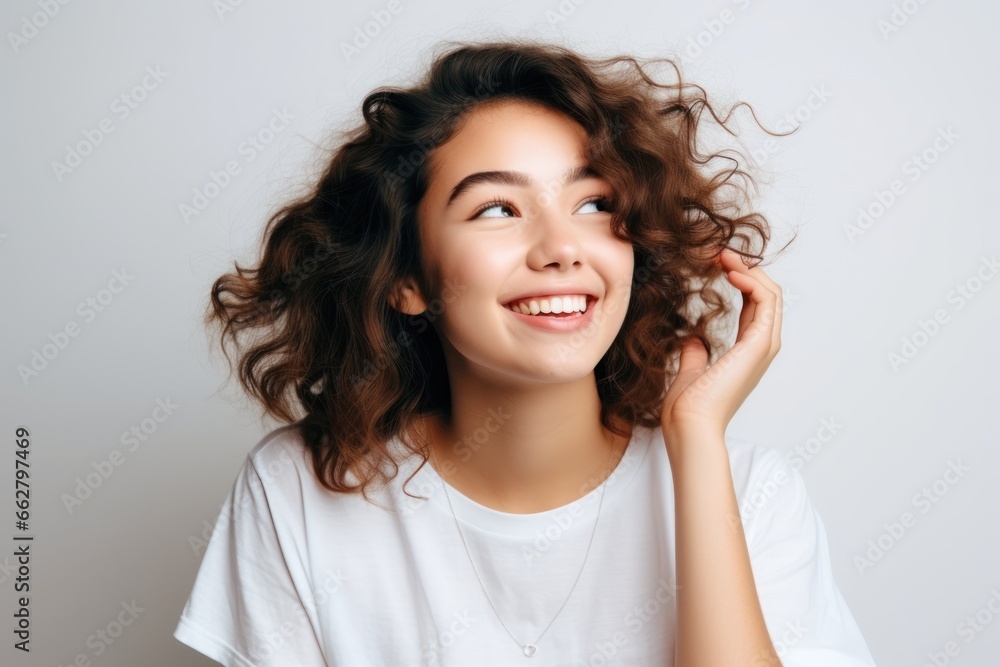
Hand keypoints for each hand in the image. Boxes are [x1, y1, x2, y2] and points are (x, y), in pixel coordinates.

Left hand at [660, 248, 782, 444]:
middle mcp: (760, 348)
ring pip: (771, 294)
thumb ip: (695, 355)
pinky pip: (766, 302)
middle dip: (746, 269)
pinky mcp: (759, 344)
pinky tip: (731, 273)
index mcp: (747, 353)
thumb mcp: (690, 372)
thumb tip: (693, 341)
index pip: (754, 306)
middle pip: (766, 295)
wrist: (689, 425)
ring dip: (749, 270)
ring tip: (724, 256)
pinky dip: (753, 282)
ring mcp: (763, 346)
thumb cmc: (688, 407)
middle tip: (720, 253)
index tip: (716, 263)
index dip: (740, 280)